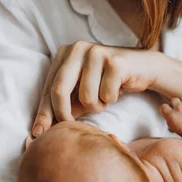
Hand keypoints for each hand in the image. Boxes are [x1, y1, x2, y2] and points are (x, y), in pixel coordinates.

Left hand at [31, 41, 162, 135]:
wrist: (144, 67)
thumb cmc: (108, 82)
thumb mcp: (82, 91)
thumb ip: (64, 104)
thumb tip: (41, 129)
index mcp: (65, 53)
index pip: (49, 87)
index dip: (43, 113)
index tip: (38, 133)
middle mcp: (78, 48)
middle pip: (59, 90)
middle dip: (63, 115)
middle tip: (71, 127)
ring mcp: (97, 52)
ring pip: (85, 97)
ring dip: (97, 106)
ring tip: (105, 97)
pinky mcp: (115, 61)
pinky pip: (106, 96)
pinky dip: (111, 99)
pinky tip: (118, 89)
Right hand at [160, 97, 181, 135]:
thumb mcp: (171, 125)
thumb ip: (168, 116)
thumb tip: (167, 110)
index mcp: (171, 114)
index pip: (164, 106)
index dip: (167, 109)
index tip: (169, 110)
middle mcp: (178, 108)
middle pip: (173, 100)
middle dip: (176, 105)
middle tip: (179, 110)